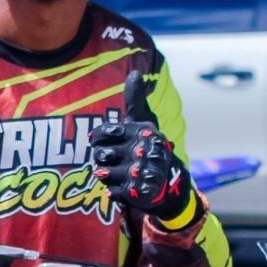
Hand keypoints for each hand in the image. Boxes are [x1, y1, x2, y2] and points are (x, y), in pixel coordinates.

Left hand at [89, 71, 196, 224]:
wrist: (170, 183)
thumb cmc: (149, 147)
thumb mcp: (144, 122)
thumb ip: (135, 99)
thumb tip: (136, 73)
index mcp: (141, 131)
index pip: (102, 133)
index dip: (97, 138)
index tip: (100, 141)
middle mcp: (142, 151)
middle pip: (98, 154)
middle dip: (102, 158)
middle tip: (115, 159)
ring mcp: (139, 173)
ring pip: (101, 173)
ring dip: (107, 174)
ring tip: (121, 171)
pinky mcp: (136, 193)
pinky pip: (109, 191)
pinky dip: (113, 190)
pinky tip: (125, 185)